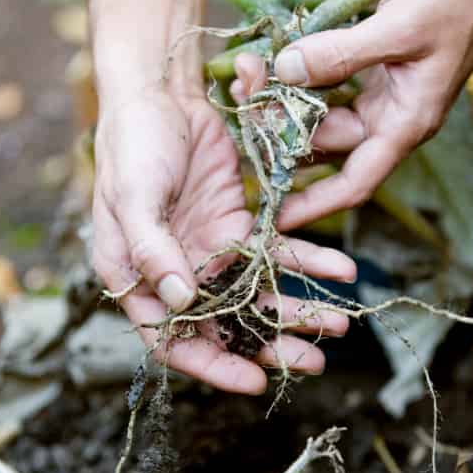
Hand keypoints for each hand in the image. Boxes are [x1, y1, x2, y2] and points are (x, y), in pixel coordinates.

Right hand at [92, 88, 356, 393]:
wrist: (160, 92)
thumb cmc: (131, 144)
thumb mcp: (132, 197)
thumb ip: (152, 250)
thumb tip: (180, 302)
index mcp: (136, 278)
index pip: (172, 339)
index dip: (212, 365)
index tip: (255, 380)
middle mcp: (175, 272)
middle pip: (224, 324)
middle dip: (269, 346)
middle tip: (314, 361)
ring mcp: (209, 249)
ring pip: (258, 293)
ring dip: (298, 309)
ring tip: (340, 323)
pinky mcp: (238, 222)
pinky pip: (277, 250)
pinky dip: (309, 260)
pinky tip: (341, 268)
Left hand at [233, 0, 472, 229]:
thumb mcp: (401, 27)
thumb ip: (342, 54)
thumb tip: (286, 72)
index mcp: (404, 124)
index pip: (355, 182)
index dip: (315, 205)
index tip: (276, 219)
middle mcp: (388, 118)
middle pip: (323, 144)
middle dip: (279, 127)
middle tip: (242, 95)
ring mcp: (378, 95)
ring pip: (318, 114)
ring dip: (282, 100)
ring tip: (246, 76)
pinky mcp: (369, 71)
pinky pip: (324, 86)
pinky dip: (297, 78)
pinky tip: (271, 63)